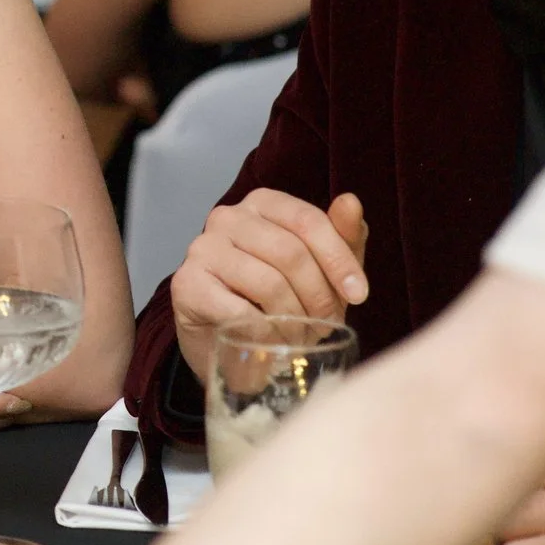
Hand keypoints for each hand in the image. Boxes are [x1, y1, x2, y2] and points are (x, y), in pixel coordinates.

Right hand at [171, 189, 367, 386]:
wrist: (232, 343)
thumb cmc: (281, 301)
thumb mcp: (322, 271)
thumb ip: (341, 237)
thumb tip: (350, 201)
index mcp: (262, 203)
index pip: (308, 221)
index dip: (339, 259)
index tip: (358, 294)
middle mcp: (227, 217)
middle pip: (290, 252)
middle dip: (318, 296)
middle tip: (326, 325)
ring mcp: (202, 248)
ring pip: (268, 283)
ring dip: (295, 320)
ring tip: (300, 336)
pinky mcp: (186, 285)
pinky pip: (240, 311)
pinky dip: (266, 334)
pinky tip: (272, 341)